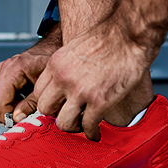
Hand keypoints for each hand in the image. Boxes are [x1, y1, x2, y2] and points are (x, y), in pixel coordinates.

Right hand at [0, 25, 60, 124]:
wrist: (54, 50)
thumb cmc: (53, 65)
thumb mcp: (46, 88)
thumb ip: (31, 104)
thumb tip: (17, 119)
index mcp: (14, 69)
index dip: (8, 117)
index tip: (22, 122)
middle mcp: (4, 68)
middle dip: (10, 114)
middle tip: (28, 116)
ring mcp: (1, 70)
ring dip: (11, 108)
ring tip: (29, 104)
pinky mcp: (2, 73)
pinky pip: (0, 95)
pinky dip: (11, 101)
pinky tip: (25, 98)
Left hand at [34, 17, 155, 140]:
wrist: (129, 34)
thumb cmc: (108, 36)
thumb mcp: (75, 47)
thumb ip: (66, 65)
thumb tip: (67, 79)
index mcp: (56, 64)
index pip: (38, 91)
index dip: (49, 101)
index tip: (57, 105)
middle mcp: (63, 78)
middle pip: (45, 109)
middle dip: (56, 114)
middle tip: (68, 115)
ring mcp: (80, 91)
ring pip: (63, 123)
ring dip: (73, 127)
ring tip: (82, 125)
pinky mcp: (100, 101)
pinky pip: (88, 126)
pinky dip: (91, 133)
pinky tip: (96, 132)